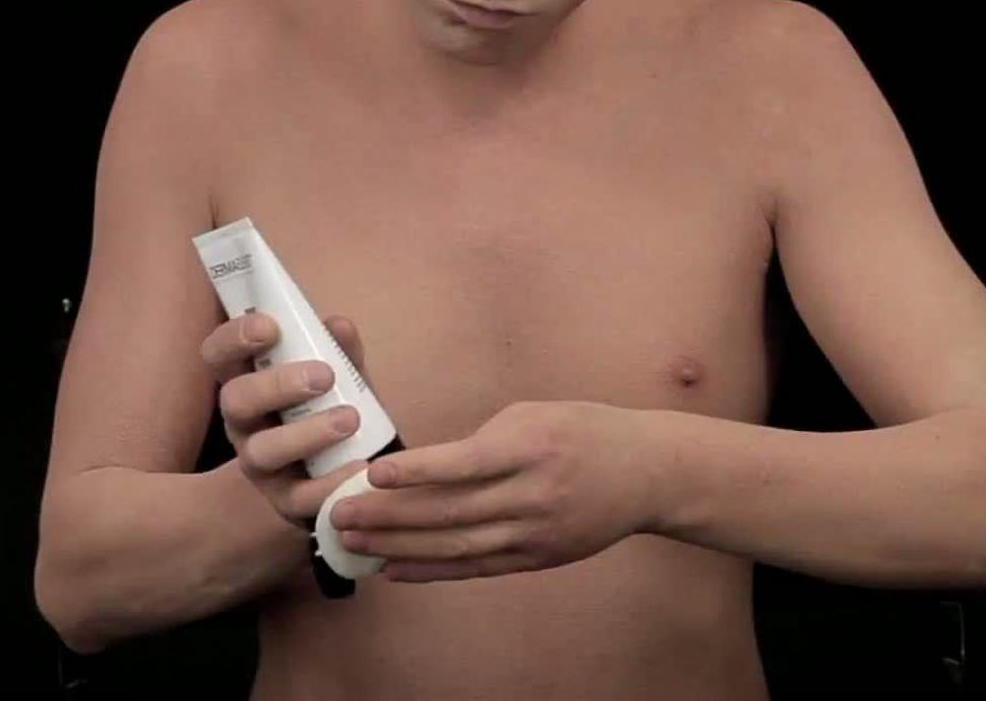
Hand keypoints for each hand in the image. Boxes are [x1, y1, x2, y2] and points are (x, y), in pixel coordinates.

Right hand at [200, 312, 371, 524]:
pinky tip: (361, 466)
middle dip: (276, 385)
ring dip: (306, 433)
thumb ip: (341, 350)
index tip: (269, 327)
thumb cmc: (335, 406)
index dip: (233, 338)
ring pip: (261, 452)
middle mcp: (244, 423)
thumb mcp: (342, 374)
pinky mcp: (285, 501)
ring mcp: (260, 464)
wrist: (349, 465)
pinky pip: (300, 497)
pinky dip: (331, 482)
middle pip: (235, 401)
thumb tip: (339, 326)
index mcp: (250, 382)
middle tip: (324, 376)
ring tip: (350, 419)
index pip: (218, 354)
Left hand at [328, 399, 656, 582]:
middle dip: (388, 515)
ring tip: (354, 542)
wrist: (645, 473)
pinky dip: (431, 570)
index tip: (373, 473)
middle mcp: (532, 494)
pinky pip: (475, 567)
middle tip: (340, 514)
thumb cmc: (584, 431)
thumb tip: (426, 468)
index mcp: (530, 447)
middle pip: (449, 511)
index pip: (463, 464)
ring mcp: (534, 532)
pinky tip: (395, 569)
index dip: (416, 472)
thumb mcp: (535, 415)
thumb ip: (483, 441)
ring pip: (455, 545)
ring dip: (398, 547)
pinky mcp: (536, 558)